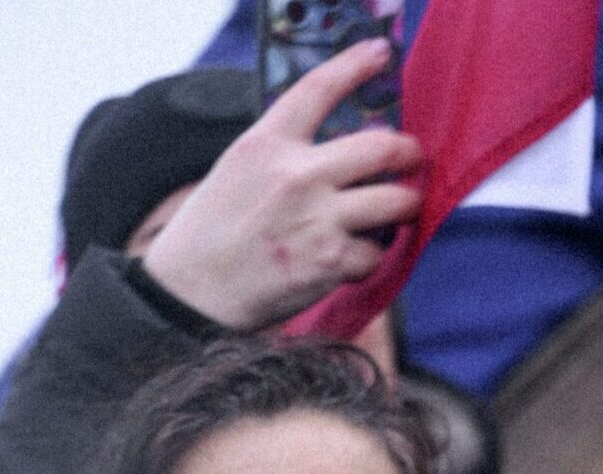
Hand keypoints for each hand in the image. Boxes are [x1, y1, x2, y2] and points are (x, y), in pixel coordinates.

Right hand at [139, 39, 421, 331]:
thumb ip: (286, 152)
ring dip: (404, 206)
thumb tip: (342, 148)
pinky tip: (347, 258)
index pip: (317, 90)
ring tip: (395, 210)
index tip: (379, 53)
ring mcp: (318, 218)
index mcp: (266, 144)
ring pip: (397, 201)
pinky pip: (377, 251)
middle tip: (410, 159)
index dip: (355, 66)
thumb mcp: (239, 170)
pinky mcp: (332, 260)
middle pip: (382, 147)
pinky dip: (369, 256)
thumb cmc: (212, 231)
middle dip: (408, 153)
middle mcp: (297, 174)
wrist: (193, 291)